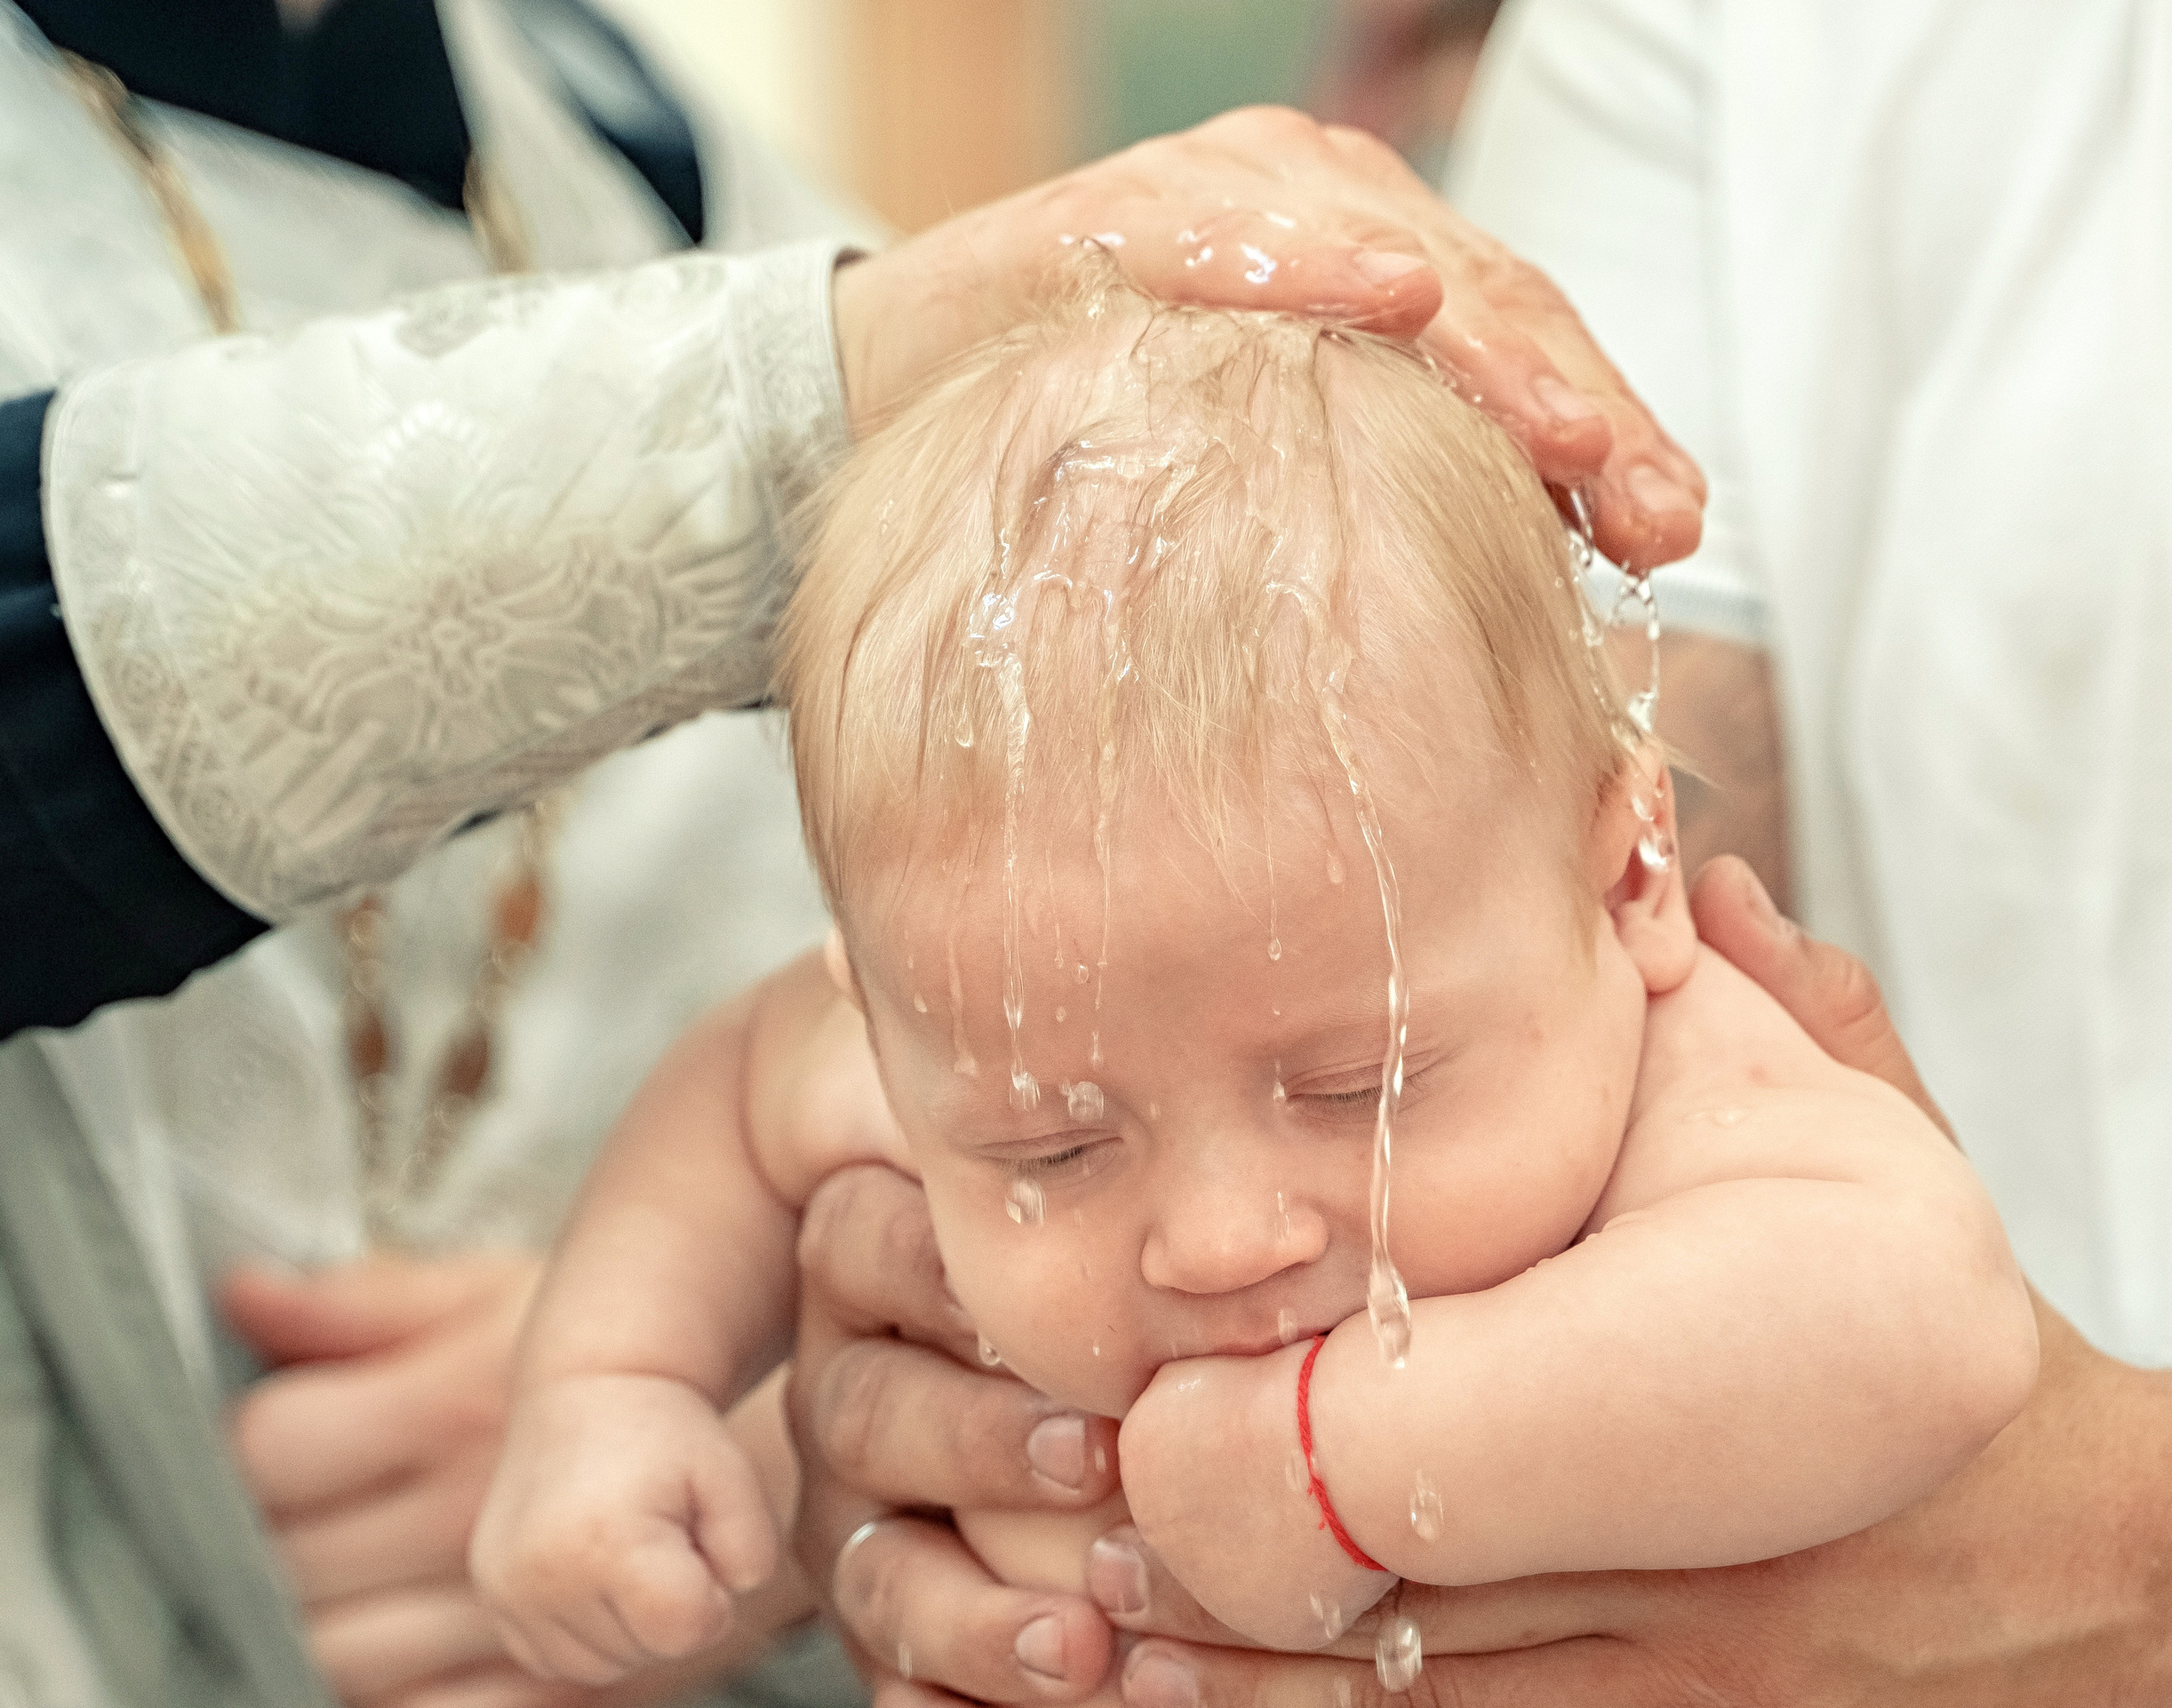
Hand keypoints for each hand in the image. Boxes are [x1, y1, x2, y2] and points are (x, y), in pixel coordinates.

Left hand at [225, 1256, 803, 1707]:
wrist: (767, 1454)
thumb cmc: (613, 1371)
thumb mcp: (492, 1302)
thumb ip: (365, 1305)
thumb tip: (243, 1296)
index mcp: (448, 1405)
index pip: (273, 1450)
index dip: (255, 1459)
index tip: (280, 1462)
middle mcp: (472, 1512)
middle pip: (291, 1566)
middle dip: (276, 1553)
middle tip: (309, 1533)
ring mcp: (515, 1613)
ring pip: (341, 1660)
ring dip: (325, 1638)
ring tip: (352, 1600)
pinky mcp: (558, 1696)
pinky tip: (407, 1663)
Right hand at [472, 1374, 781, 1681]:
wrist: (590, 1391)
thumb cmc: (671, 1436)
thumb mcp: (736, 1482)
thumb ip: (752, 1560)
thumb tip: (717, 1615)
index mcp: (603, 1545)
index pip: (687, 1633)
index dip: (712, 1596)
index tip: (699, 1541)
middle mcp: (541, 1575)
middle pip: (646, 1653)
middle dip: (671, 1607)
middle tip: (662, 1534)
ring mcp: (506, 1590)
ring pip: (602, 1666)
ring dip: (631, 1625)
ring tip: (631, 1551)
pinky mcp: (493, 1594)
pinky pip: (557, 1658)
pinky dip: (587, 1630)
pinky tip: (597, 1570)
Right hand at [787, 1163, 1117, 1707]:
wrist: (1074, 1393)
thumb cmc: (1120, 1272)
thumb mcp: (1084, 1202)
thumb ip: (1108, 1164)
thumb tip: (1200, 1104)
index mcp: (874, 1261)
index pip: (867, 1244)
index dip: (945, 1282)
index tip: (1048, 1311)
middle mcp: (847, 1383)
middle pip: (866, 1413)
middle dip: (981, 1448)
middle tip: (1099, 1469)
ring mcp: (852, 1514)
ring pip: (868, 1568)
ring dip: (968, 1615)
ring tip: (1074, 1650)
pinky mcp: (877, 1624)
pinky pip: (883, 1690)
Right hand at [830, 106, 1702, 571]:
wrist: (894, 400)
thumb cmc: (1090, 477)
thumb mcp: (1255, 516)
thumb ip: (1371, 538)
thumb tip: (1506, 651)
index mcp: (1383, 287)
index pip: (1525, 352)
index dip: (1607, 435)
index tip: (1669, 536)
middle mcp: (1330, 221)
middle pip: (1491, 305)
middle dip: (1578, 408)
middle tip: (1644, 510)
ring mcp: (1234, 202)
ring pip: (1392, 256)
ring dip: (1485, 342)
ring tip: (1560, 430)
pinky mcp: (1124, 212)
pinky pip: (1225, 231)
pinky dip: (1308, 258)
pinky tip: (1389, 294)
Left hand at [1103, 858, 2171, 1707]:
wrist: (2151, 1595)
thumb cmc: (1986, 1389)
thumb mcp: (1902, 1184)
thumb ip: (1791, 1033)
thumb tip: (1693, 874)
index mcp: (1707, 1407)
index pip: (1440, 1418)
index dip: (1271, 1433)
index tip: (1144, 1426)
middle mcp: (1700, 1572)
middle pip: (1407, 1586)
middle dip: (1228, 1583)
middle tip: (1084, 1565)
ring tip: (1133, 1682)